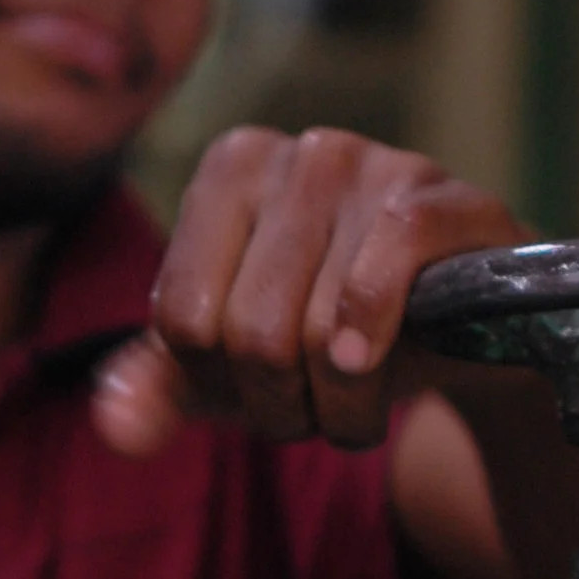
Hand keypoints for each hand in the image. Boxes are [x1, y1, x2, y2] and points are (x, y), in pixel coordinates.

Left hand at [93, 126, 519, 455]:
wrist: (461, 335)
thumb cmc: (325, 336)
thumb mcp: (225, 367)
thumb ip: (154, 390)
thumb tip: (116, 426)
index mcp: (229, 172)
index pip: (183, 320)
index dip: (221, 384)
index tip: (258, 384)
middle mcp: (297, 153)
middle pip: (250, 333)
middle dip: (283, 405)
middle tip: (316, 407)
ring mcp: (373, 166)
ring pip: (317, 330)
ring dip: (340, 406)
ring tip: (359, 398)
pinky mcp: (442, 199)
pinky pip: (384, 279)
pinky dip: (374, 348)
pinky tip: (380, 369)